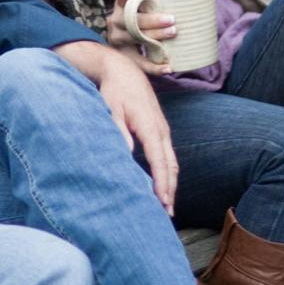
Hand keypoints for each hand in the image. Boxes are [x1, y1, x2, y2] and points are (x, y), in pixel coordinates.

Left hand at [53, 41, 178, 213]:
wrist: (124, 71)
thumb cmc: (115, 91)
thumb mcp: (111, 108)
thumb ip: (118, 130)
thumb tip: (126, 153)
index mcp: (150, 126)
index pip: (159, 160)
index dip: (162, 183)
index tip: (162, 201)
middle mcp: (161, 130)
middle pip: (171, 165)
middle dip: (171, 190)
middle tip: (168, 214)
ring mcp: (163, 130)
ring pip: (172, 161)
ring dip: (171, 183)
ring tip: (167, 206)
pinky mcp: (160, 130)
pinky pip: (168, 155)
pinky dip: (168, 173)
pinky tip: (163, 185)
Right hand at [103, 0, 173, 74]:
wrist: (119, 50)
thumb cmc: (144, 18)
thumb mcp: (142, 8)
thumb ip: (156, 2)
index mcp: (121, 4)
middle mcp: (116, 21)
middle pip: (128, 18)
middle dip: (150, 19)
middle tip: (171, 19)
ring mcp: (118, 39)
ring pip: (133, 37)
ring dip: (154, 36)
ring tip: (172, 34)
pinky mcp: (124, 57)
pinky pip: (138, 63)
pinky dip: (154, 67)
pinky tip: (169, 67)